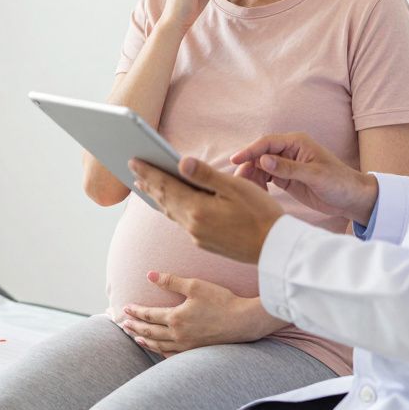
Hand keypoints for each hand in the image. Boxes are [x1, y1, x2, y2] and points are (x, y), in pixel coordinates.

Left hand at [119, 272, 283, 355]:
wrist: (243, 321)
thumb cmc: (220, 300)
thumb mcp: (195, 286)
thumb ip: (171, 281)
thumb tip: (150, 275)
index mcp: (176, 318)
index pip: (149, 315)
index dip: (136, 312)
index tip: (125, 308)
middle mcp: (178, 334)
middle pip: (150, 332)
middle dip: (135, 328)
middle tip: (123, 324)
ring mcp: (187, 345)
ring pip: (159, 345)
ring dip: (145, 341)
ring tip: (135, 338)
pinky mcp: (196, 350)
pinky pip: (172, 354)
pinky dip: (161, 351)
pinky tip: (158, 349)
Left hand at [130, 156, 282, 263]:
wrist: (275, 249)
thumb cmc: (261, 214)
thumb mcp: (236, 188)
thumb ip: (206, 175)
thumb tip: (180, 162)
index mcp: (197, 209)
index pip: (165, 185)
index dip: (148, 171)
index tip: (133, 160)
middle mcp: (192, 225)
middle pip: (164, 200)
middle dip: (148, 183)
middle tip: (133, 169)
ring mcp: (198, 237)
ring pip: (171, 213)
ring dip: (157, 198)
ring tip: (145, 186)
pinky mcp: (205, 243)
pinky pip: (181, 222)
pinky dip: (171, 209)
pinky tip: (171, 205)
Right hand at [230, 132, 377, 224]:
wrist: (351, 198)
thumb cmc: (339, 182)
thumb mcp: (314, 175)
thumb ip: (288, 168)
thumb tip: (262, 160)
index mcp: (296, 142)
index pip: (267, 143)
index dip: (250, 151)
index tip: (235, 160)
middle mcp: (289, 150)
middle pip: (260, 154)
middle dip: (248, 166)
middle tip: (239, 182)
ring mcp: (286, 164)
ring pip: (260, 166)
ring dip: (252, 176)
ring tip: (248, 190)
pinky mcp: (286, 178)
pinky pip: (266, 177)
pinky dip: (259, 184)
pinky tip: (257, 193)